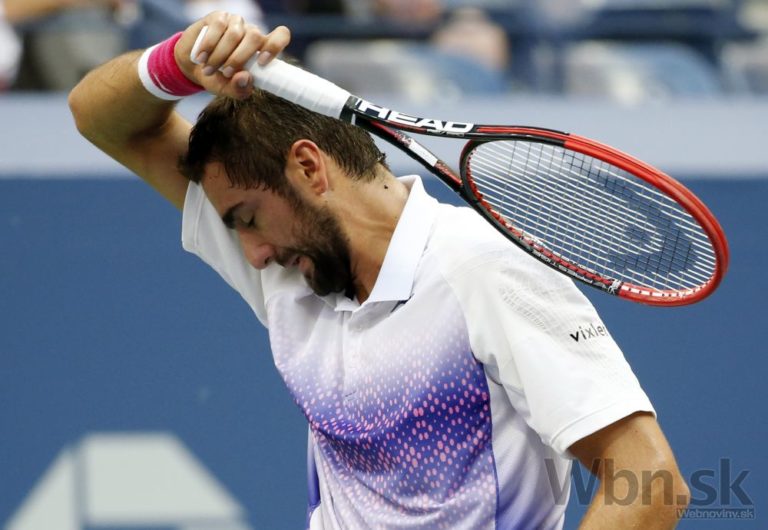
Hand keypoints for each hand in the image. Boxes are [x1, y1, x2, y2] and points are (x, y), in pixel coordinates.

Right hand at [174, 11, 290, 98]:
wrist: (191, 66)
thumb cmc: (217, 78)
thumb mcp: (227, 89)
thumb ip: (239, 89)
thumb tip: (246, 77)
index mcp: (261, 48)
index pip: (280, 35)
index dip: (275, 45)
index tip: (262, 62)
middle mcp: (251, 33)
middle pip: (255, 37)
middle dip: (239, 59)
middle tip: (225, 73)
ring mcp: (236, 23)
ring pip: (235, 34)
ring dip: (220, 55)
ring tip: (209, 69)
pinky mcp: (219, 17)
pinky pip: (218, 26)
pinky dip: (209, 45)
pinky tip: (201, 57)